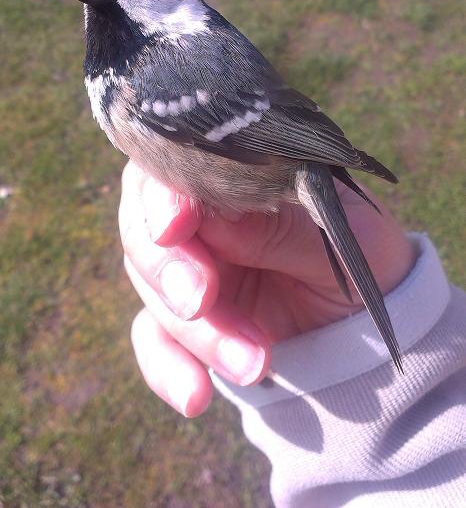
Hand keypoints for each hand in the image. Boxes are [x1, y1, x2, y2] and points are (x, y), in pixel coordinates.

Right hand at [119, 161, 413, 416]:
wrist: (377, 327)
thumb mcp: (340, 236)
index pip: (176, 169)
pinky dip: (168, 369)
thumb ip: (279, 226)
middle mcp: (202, 219)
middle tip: (201, 301)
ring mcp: (191, 272)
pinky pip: (157, 343)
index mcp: (234, 174)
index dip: (165, 195)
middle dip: (170, 269)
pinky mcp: (189, 324)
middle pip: (145, 231)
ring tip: (256, 362)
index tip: (175, 226)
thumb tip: (213, 216)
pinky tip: (196, 397)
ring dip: (196, 332)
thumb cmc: (366, 256)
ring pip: (153, 291)